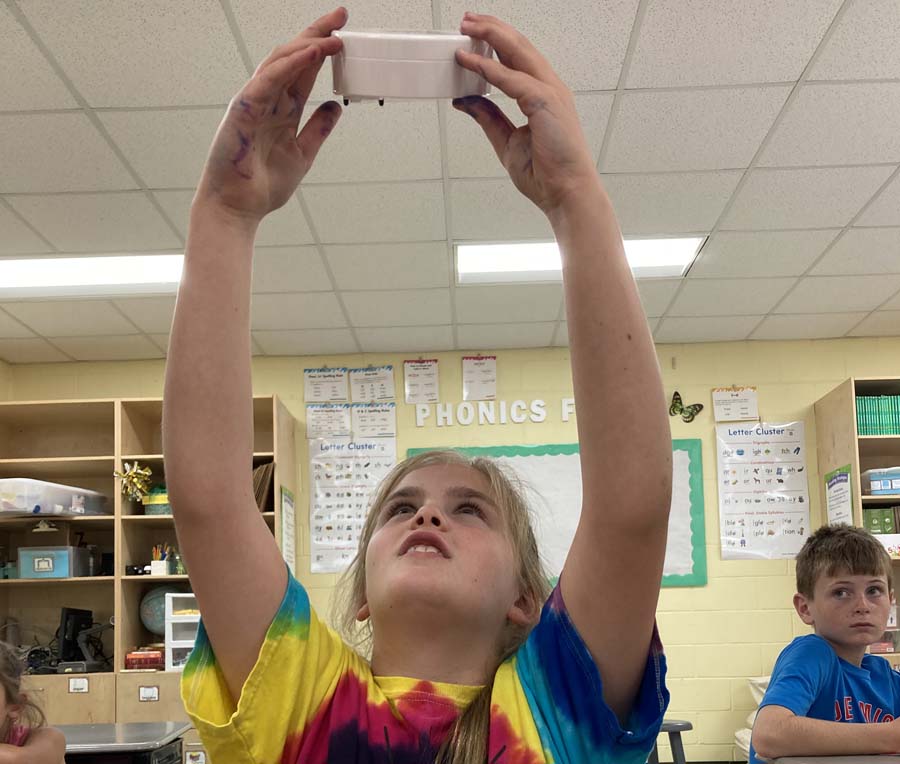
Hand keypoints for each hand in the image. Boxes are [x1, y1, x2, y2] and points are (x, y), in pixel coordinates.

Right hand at [193, 7, 347, 227]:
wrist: (238, 208)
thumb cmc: (262, 186)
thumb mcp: (302, 154)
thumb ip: (317, 129)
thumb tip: (334, 106)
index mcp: (281, 109)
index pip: (304, 70)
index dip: (323, 49)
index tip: (344, 32)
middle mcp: (267, 100)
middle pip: (293, 57)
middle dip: (317, 33)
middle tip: (341, 15)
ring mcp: (254, 102)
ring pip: (281, 61)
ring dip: (308, 44)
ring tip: (334, 34)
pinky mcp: (243, 109)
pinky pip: (269, 80)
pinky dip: (291, 64)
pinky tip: (311, 52)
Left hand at [453, 13, 598, 215]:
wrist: (566, 193)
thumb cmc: (548, 173)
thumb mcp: (507, 141)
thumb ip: (488, 118)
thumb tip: (465, 100)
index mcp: (543, 96)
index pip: (517, 59)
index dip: (495, 42)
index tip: (473, 34)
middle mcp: (549, 88)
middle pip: (518, 46)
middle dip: (492, 29)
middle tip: (466, 20)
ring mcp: (551, 93)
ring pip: (518, 52)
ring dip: (491, 36)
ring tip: (467, 27)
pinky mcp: (547, 103)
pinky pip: (513, 80)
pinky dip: (490, 68)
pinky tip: (471, 61)